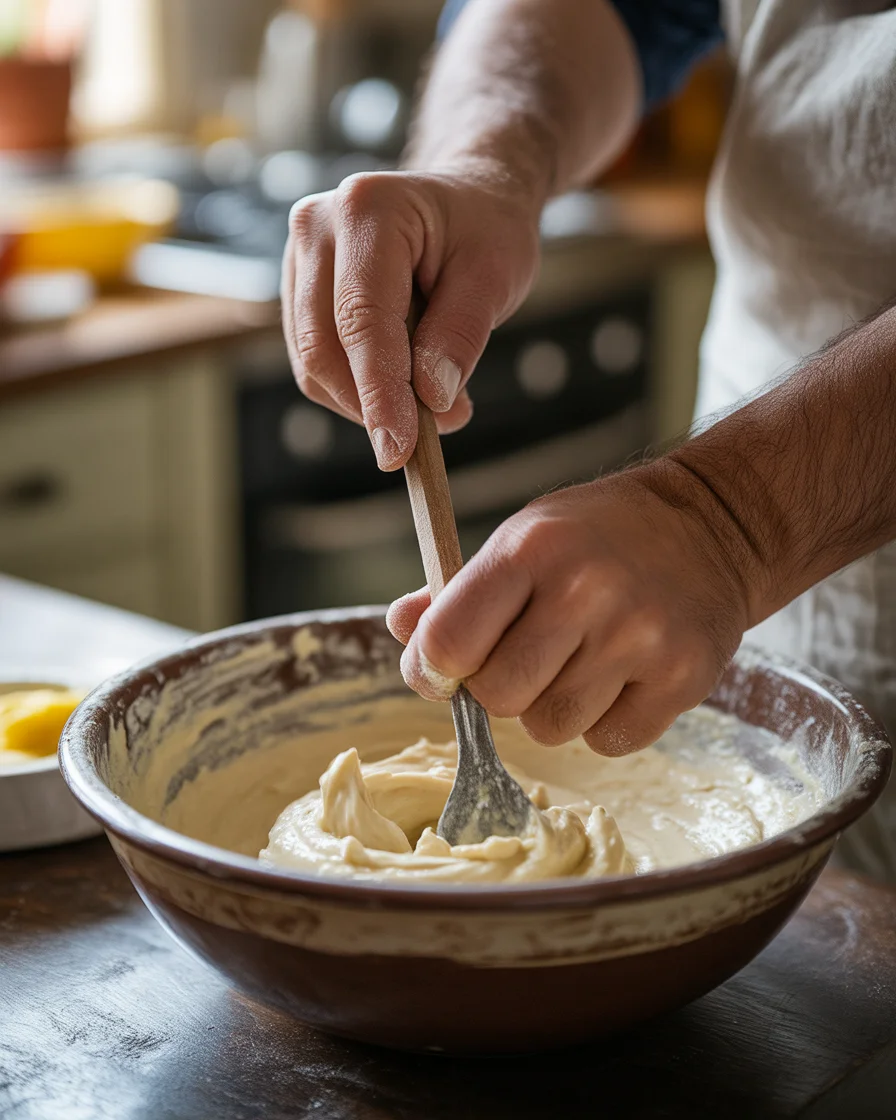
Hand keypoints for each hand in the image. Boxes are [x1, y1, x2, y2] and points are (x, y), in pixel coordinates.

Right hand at [281, 169, 540, 469]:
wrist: (466, 199)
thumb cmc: (484, 230)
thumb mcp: (496, 275)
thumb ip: (461, 335)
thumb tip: (430, 399)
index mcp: (367, 209)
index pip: (362, 318)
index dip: (379, 391)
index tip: (398, 448)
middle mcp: (317, 227)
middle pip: (324, 347)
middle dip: (371, 405)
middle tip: (430, 437)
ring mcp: (298, 258)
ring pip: (314, 363)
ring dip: (366, 402)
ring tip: (430, 400)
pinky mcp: (298, 291)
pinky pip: (316, 361)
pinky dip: (357, 389)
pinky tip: (402, 382)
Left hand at [387, 468, 753, 754]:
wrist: (710, 526)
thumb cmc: (597, 536)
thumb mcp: (521, 539)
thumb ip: (456, 594)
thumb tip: (402, 630)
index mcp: (531, 549)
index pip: (448, 642)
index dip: (434, 669)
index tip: (445, 669)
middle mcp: (584, 591)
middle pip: (497, 698)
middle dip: (499, 689)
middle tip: (527, 655)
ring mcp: (639, 637)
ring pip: (550, 728)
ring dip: (551, 707)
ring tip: (580, 659)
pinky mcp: (683, 678)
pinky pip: (607, 741)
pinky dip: (604, 721)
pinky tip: (621, 675)